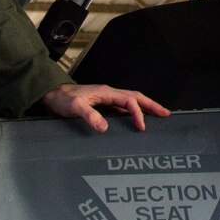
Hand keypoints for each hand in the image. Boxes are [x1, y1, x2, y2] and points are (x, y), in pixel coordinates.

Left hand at [39, 82, 170, 132]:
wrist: (53, 95)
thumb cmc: (63, 100)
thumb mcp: (75, 107)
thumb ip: (90, 116)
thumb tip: (105, 127)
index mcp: (106, 92)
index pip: (129, 101)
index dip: (137, 113)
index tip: (142, 127)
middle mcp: (109, 93)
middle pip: (136, 97)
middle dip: (152, 105)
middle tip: (166, 114)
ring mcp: (107, 98)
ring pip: (131, 101)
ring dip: (145, 107)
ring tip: (158, 115)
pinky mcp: (103, 104)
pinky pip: (124, 106)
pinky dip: (134, 111)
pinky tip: (137, 119)